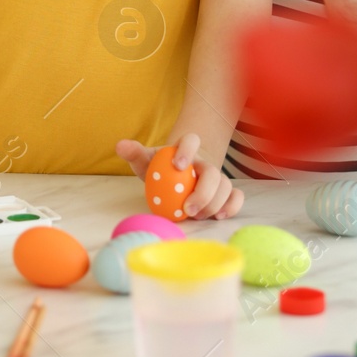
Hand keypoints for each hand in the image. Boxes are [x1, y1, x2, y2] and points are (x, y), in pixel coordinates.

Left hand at [114, 135, 243, 219]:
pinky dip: (232, 206)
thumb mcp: (146, 160)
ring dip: (214, 203)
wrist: (177, 174)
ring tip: (197, 216)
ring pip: (226, 185)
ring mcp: (217, 177)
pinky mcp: (225, 191)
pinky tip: (219, 216)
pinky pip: (236, 196)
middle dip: (203, 191)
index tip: (177, 165)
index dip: (187, 150)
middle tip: (187, 208)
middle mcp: (204, 162)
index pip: (191, 140)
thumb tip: (120, 146)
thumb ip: (134, 152)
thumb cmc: (160, 168)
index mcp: (186, 149)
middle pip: (213, 171)